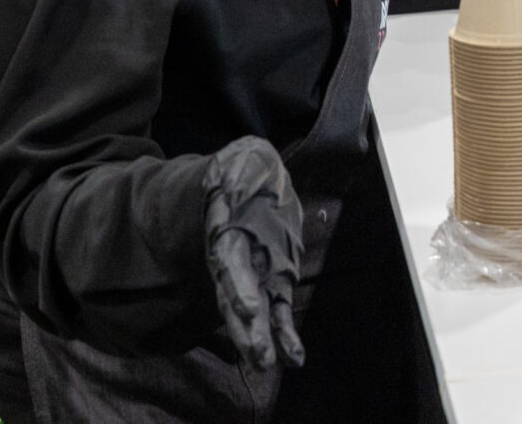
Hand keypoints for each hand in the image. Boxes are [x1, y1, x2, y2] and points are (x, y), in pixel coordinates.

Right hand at [201, 137, 305, 373]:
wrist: (255, 178)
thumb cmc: (246, 168)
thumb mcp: (242, 159)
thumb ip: (236, 169)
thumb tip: (234, 169)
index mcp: (227, 234)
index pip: (229, 265)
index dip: (238, 287)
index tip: (250, 310)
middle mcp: (238, 261)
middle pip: (238, 299)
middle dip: (247, 329)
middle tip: (259, 357)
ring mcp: (255, 272)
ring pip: (255, 311)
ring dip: (262, 337)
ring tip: (269, 363)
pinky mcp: (275, 277)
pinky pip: (278, 309)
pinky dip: (284, 333)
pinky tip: (294, 357)